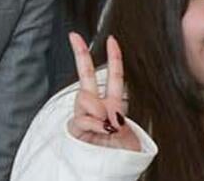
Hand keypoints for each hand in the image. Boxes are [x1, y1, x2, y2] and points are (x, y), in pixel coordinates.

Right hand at [66, 33, 138, 151]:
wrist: (111, 171)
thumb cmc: (121, 154)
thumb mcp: (129, 133)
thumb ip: (118, 117)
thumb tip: (104, 111)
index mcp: (113, 105)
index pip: (114, 77)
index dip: (114, 57)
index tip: (112, 40)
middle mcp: (97, 108)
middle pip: (85, 76)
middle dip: (80, 54)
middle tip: (74, 37)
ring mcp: (84, 117)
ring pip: (84, 98)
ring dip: (96, 110)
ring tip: (106, 127)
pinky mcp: (75, 129)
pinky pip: (81, 118)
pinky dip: (93, 124)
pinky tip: (100, 132)